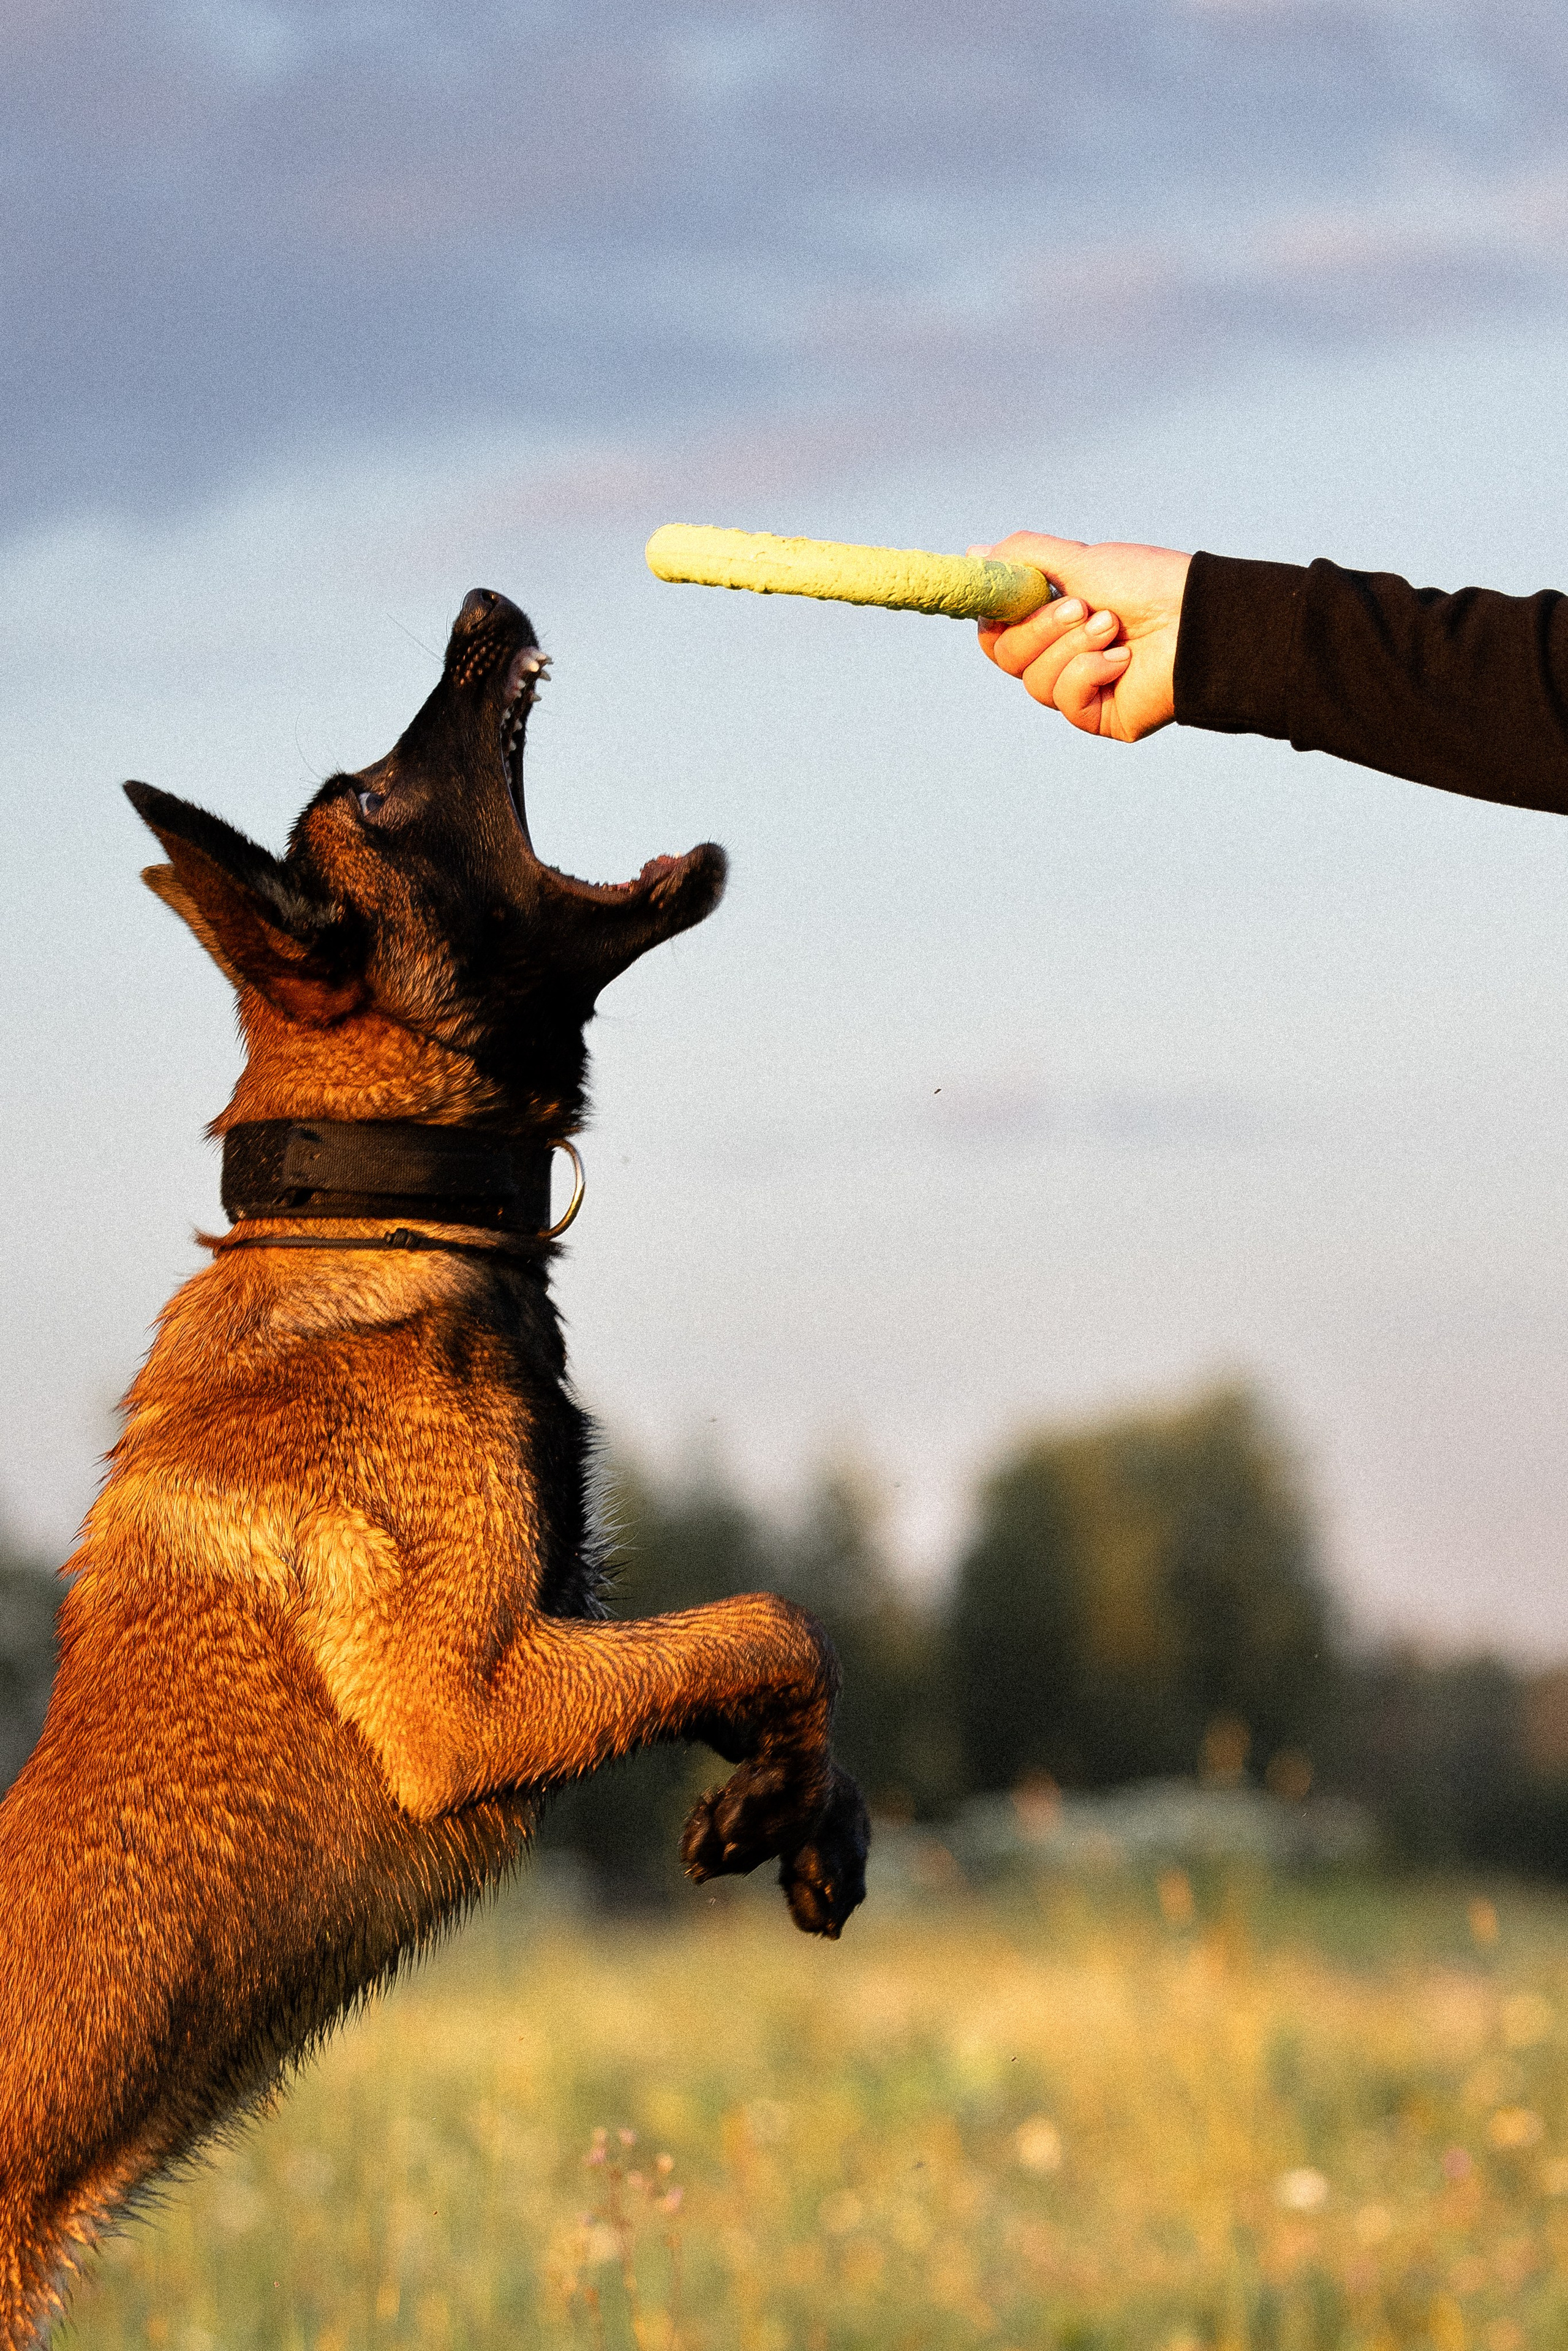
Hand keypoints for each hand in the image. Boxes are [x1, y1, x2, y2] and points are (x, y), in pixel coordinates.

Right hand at [971, 531, 1191, 741]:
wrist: (1198, 618)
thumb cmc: (1147, 585)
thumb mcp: (1078, 559)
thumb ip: (1023, 557)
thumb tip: (975, 553)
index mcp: (1052, 621)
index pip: (996, 631)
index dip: (998, 616)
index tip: (1018, 593)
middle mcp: (1060, 656)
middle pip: (1008, 658)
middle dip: (1042, 628)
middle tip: (1083, 606)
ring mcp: (1078, 689)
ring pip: (1035, 681)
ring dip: (1074, 648)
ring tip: (1113, 628)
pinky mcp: (1098, 716)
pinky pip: (1066, 701)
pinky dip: (1090, 673)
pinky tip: (1123, 660)